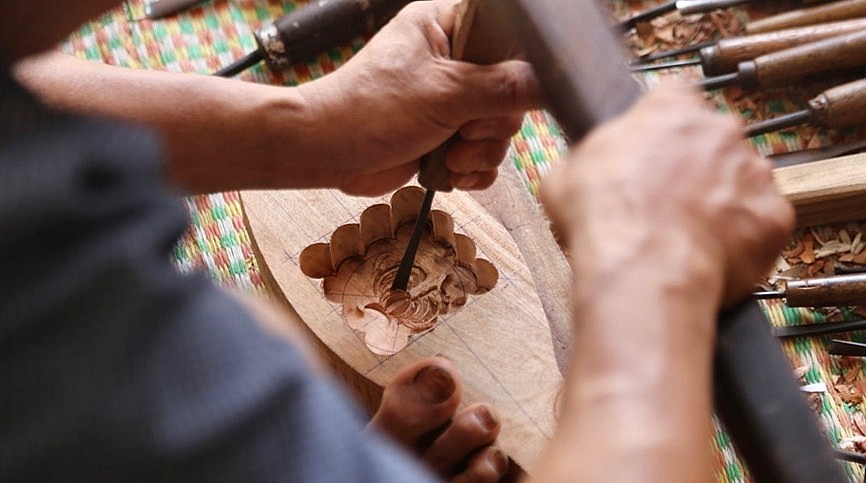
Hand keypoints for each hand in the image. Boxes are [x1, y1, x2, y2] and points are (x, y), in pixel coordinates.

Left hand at [298, 0, 541, 194]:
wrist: (328, 153)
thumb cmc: (368, 109)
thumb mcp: (444, 93)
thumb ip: (503, 87)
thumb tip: (551, 83)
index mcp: (447, 26)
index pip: (508, 34)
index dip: (516, 65)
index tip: (508, 91)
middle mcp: (453, 60)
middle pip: (511, 92)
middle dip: (491, 124)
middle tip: (462, 129)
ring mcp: (451, 101)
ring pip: (500, 129)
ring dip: (480, 152)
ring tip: (450, 153)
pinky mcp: (446, 135)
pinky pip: (484, 155)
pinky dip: (472, 170)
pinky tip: (451, 170)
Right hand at [541, 86, 793, 307]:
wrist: (644, 268)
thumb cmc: (605, 219)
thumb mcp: (564, 175)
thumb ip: (588, 158)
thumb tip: (582, 168)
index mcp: (670, 109)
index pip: (675, 96)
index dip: (662, 126)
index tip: (653, 149)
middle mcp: (720, 130)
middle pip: (713, 140)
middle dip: (695, 166)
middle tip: (667, 200)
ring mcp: (754, 171)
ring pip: (742, 180)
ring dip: (722, 200)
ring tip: (688, 234)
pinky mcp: (775, 215)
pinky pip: (762, 222)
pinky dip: (743, 238)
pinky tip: (711, 254)